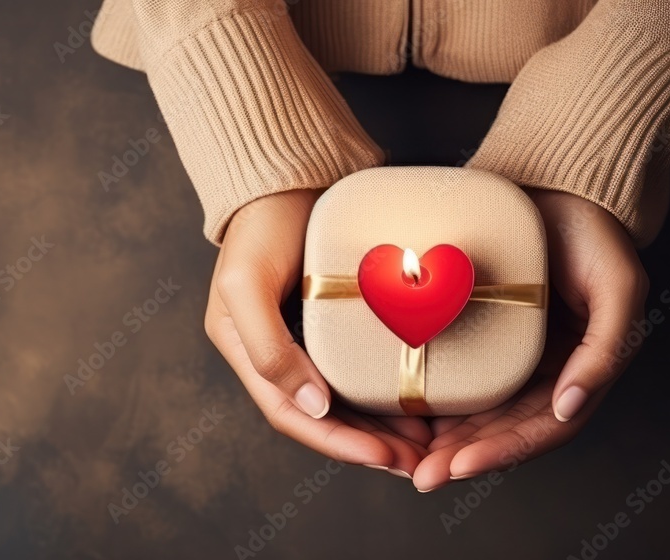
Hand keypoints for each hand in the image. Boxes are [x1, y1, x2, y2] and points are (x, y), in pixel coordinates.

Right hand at [205, 189, 430, 474]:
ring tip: (423, 443)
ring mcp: (305, 335)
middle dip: (366, 445)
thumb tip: (314, 407)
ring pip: (344, 399)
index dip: (337, 443)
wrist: (286, 174)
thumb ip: (269, 349)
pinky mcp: (334, 316)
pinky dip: (384, 389)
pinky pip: (360, 365)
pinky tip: (414, 398)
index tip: (384, 457)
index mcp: (246, 352)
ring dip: (380, 426)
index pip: (292, 416)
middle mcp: (277, 351)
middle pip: (322, 417)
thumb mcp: (247, 286)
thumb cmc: (260, 225)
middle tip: (416, 462)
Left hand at [412, 190, 648, 490]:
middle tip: (421, 474)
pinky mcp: (478, 332)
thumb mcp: (618, 287)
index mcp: (578, 370)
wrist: (554, 188)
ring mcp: (508, 354)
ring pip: (475, 410)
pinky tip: (403, 412)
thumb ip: (606, 349)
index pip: (540, 428)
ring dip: (443, 439)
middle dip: (462, 457)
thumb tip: (568, 406)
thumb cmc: (593, 235)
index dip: (502, 452)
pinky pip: (455, 374)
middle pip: (501, 429)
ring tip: (406, 458)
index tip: (459, 465)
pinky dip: (433, 398)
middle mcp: (541, 370)